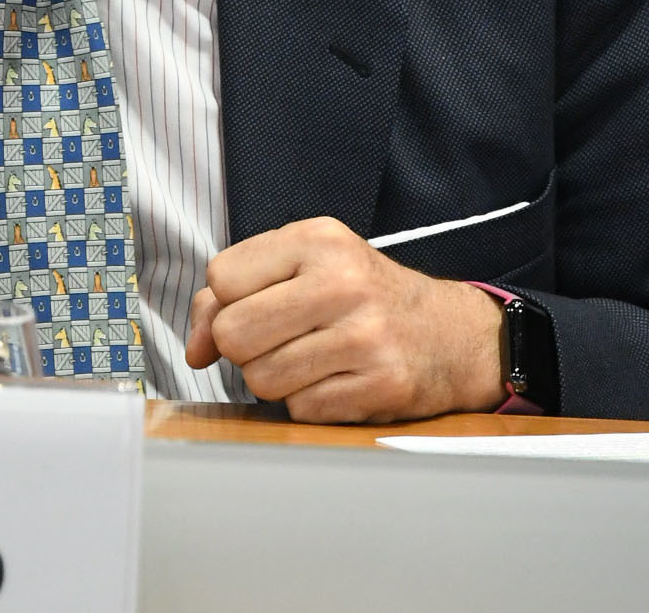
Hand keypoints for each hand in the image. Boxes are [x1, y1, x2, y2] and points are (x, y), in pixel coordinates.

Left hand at [184, 216, 504, 422]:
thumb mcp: (301, 266)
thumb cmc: (360, 296)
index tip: (261, 301)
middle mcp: (343, 282)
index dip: (230, 299)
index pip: (221, 277)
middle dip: (244, 345)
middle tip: (280, 338)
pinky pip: (300, 409)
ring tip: (310, 359)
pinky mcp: (382, 385)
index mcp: (318, 239)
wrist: (453, 334)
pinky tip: (337, 380)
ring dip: (274, 378)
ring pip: (260, 379)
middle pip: (233, 333)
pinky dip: (308, 401)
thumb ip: (229, 296)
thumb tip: (195, 350)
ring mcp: (366, 336)